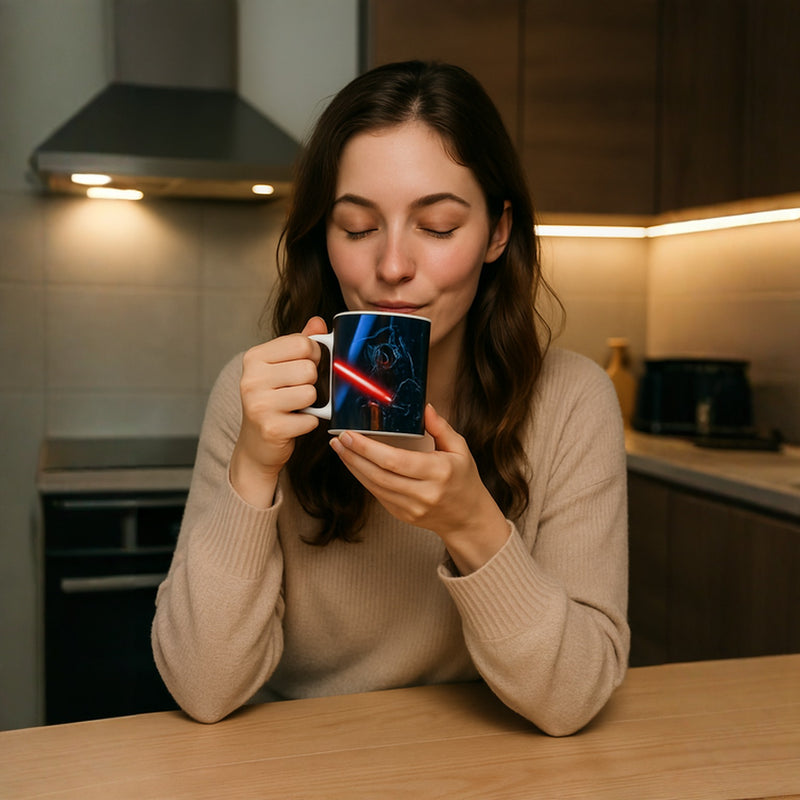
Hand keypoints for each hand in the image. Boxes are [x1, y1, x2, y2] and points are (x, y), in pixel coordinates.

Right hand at [230, 317, 327, 507]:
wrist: (257, 443)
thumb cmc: (274, 399)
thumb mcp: (282, 367)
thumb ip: (300, 343)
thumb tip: (319, 322)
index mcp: (254, 358)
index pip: (302, 343)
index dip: (313, 354)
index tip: (305, 365)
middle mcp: (251, 379)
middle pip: (309, 369)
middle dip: (311, 382)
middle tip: (297, 391)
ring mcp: (259, 405)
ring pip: (311, 393)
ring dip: (311, 403)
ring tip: (294, 407)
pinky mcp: (271, 428)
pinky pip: (311, 419)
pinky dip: (309, 423)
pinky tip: (293, 423)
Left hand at [330, 404, 509, 573]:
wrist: (467, 518)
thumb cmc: (464, 480)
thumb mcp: (460, 450)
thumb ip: (441, 428)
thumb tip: (425, 408)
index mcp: (438, 472)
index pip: (396, 461)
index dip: (368, 449)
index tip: (350, 435)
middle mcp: (424, 492)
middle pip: (379, 474)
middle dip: (354, 455)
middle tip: (339, 439)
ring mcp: (411, 507)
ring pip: (374, 486)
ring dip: (353, 467)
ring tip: (341, 449)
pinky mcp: (402, 515)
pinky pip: (377, 495)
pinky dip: (363, 478)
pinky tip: (355, 464)